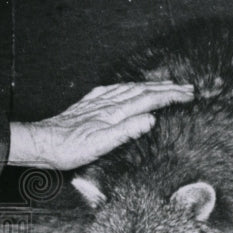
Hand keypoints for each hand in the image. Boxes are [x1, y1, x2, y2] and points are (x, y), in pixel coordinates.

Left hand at [7, 81, 194, 169]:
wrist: (43, 142)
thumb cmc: (69, 148)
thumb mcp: (100, 145)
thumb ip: (126, 131)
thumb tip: (151, 119)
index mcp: (114, 112)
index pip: (148, 100)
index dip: (170, 96)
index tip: (189, 95)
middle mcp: (107, 102)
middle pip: (142, 90)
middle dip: (166, 88)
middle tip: (187, 87)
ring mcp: (97, 101)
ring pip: (130, 88)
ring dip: (150, 85)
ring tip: (166, 84)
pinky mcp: (88, 104)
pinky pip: (114, 89)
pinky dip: (129, 86)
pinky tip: (128, 86)